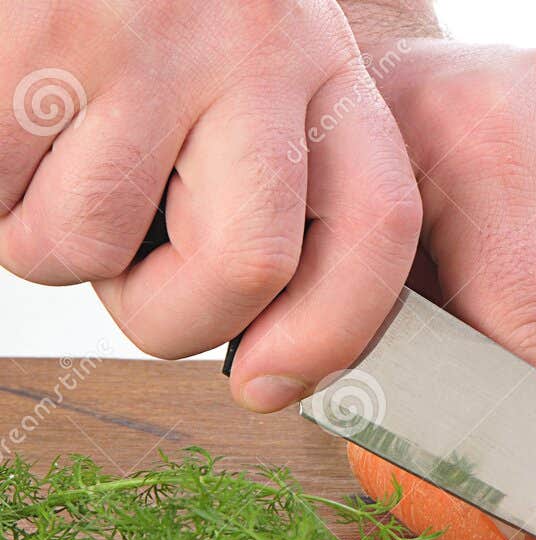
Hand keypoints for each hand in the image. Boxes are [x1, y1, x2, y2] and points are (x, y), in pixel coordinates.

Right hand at [0, 0, 421, 410]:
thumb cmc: (152, 19)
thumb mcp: (254, 77)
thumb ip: (280, 191)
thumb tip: (266, 367)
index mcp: (328, 74)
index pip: (377, 228)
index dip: (332, 334)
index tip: (268, 385)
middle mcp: (258, 51)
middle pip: (246, 269)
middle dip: (169, 317)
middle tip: (127, 271)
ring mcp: (146, 41)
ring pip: (88, 248)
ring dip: (46, 244)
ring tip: (50, 163)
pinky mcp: (37, 35)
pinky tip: (10, 130)